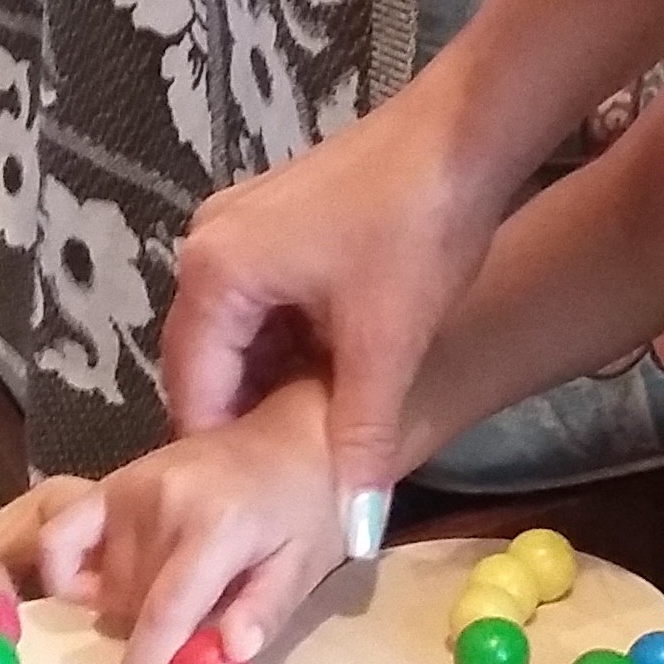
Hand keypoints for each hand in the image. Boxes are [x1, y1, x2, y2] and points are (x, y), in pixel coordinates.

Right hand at [39, 382, 343, 663]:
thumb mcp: (305, 565)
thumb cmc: (306, 508)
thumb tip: (229, 655)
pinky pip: (61, 540)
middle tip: (196, 628)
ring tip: (176, 590)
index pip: (164, 612)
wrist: (293, 437)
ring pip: (105, 585)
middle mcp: (163, 503)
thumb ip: (265, 611)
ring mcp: (129, 488)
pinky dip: (71, 573)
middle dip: (157, 635)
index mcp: (217, 526)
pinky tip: (104, 585)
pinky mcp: (110, 482)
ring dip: (131, 606)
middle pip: (132, 605)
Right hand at [162, 100, 498, 515]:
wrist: (469, 131)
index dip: (224, 454)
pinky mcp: (276, 216)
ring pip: (240, 333)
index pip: (193, 391)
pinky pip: (263, 301)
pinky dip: (289, 342)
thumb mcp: (388, 347)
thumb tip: (357, 532)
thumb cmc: (418, 229)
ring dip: (273, 381)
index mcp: (214, 273)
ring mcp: (240, 224)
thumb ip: (362, 442)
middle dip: (246, 417)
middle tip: (286, 477)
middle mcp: (208, 244)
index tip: (255, 503)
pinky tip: (333, 373)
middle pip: (207, 361)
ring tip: (316, 434)